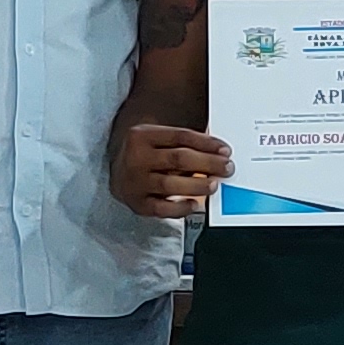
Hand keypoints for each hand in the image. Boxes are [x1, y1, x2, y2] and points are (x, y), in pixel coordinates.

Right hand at [114, 120, 233, 220]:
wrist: (116, 173)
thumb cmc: (146, 155)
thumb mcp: (158, 139)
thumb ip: (183, 144)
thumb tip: (218, 153)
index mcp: (142, 136)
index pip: (180, 136)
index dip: (206, 143)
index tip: (225, 150)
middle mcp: (136, 158)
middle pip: (178, 159)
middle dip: (207, 163)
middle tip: (227, 167)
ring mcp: (135, 182)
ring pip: (170, 184)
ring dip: (196, 185)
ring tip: (214, 185)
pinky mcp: (137, 203)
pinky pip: (161, 209)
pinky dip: (180, 208)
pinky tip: (194, 204)